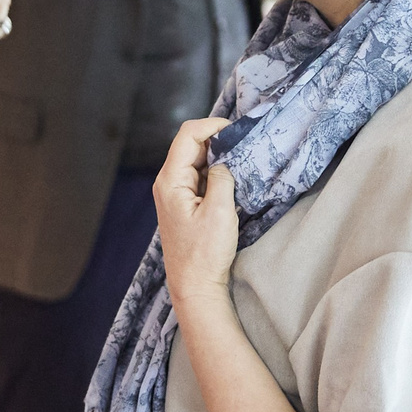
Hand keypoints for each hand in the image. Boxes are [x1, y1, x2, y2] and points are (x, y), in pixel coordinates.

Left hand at [153, 117, 238, 313]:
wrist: (194, 286)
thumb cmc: (205, 253)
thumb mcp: (220, 211)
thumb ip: (221, 177)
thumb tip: (224, 161)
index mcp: (170, 180)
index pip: (188, 135)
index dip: (212, 125)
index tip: (236, 130)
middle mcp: (167, 182)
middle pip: (190, 144)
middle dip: (217, 139)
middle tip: (243, 144)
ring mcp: (174, 193)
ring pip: (196, 160)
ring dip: (217, 156)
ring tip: (241, 159)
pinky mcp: (183, 203)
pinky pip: (198, 176)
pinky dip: (215, 171)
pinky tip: (232, 178)